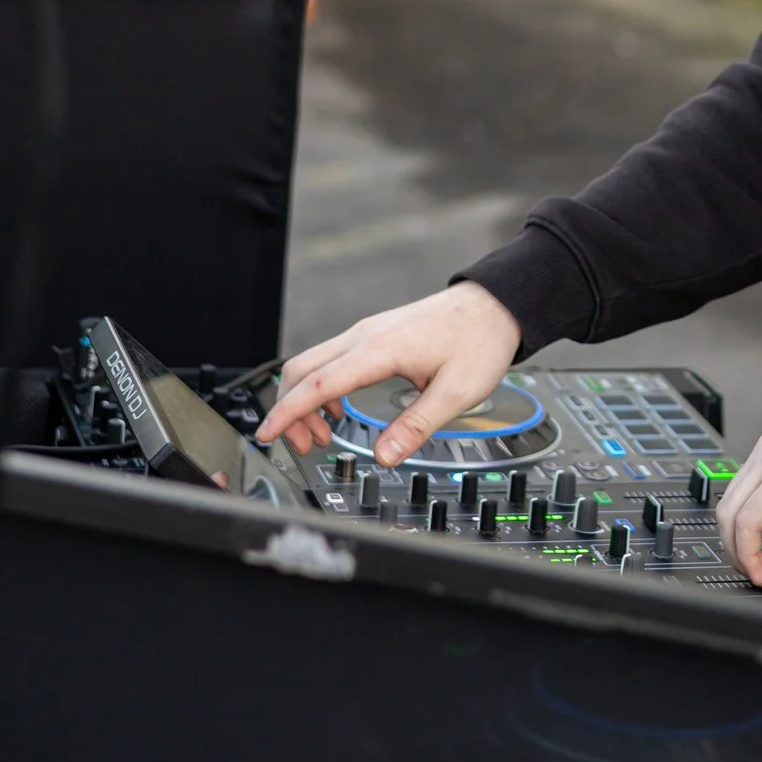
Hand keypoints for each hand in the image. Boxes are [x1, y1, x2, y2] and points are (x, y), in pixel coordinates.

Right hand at [257, 282, 522, 465]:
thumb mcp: (457, 392)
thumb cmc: (479, 340)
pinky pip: (331, 361)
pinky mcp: (373, 336)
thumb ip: (417, 426)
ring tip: (320, 436)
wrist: (494, 305)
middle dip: (290, 411)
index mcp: (378, 350)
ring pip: (313, 364)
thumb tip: (384, 456)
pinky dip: (321, 388)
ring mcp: (366, 333)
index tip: (267, 434)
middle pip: (301, 370)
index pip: (317, 383)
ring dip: (304, 401)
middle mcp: (365, 337)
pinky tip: (337, 412)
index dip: (287, 412)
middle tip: (302, 446)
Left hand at [715, 415, 761, 591]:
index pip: (743, 489)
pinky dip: (748, 553)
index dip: (743, 529)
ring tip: (760, 576)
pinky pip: (746, 523)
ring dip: (739, 553)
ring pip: (731, 513)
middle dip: (736, 544)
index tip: (757, 557)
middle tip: (754, 571)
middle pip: (730, 501)